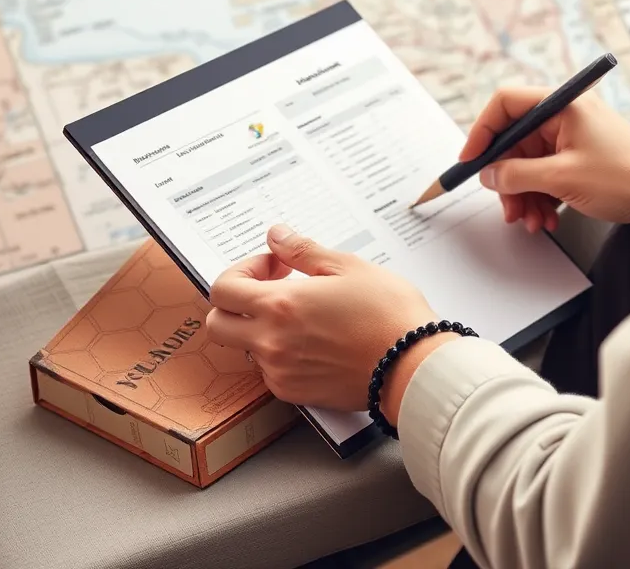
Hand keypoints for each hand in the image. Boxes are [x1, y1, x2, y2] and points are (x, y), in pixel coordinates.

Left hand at [206, 225, 450, 418]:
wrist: (411, 365)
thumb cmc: (388, 314)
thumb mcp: (347, 267)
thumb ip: (302, 251)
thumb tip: (276, 235)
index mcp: (280, 306)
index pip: (223, 289)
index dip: (243, 270)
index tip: (274, 265)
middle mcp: (270, 342)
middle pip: (218, 323)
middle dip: (237, 302)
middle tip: (272, 289)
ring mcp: (280, 372)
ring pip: (245, 347)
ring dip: (262, 327)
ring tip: (305, 315)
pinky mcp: (294, 393)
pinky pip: (269, 370)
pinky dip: (281, 352)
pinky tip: (315, 340)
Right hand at [462, 88, 629, 231]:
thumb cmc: (628, 177)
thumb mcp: (562, 178)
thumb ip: (517, 175)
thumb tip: (489, 174)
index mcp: (562, 105)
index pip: (506, 104)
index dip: (482, 132)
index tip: (471, 161)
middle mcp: (566, 116)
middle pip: (516, 141)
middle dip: (508, 178)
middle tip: (508, 208)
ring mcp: (574, 138)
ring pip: (530, 163)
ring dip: (525, 195)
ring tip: (532, 221)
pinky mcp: (582, 159)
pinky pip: (548, 175)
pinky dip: (543, 197)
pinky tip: (548, 219)